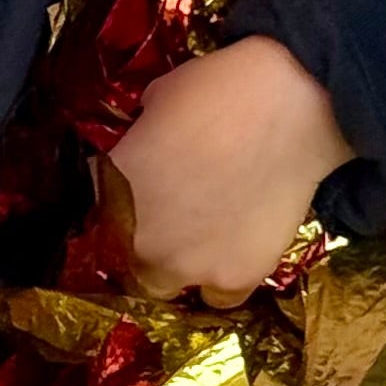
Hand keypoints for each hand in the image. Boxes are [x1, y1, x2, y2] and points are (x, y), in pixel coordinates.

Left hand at [106, 36, 355, 305]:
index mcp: (111, 190)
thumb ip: (141, 135)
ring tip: (200, 239)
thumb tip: (145, 138)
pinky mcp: (235, 278)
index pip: (96, 207)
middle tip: (168, 216)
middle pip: (126, 257)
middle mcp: (140, 238)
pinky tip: (232, 253)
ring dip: (176, 266)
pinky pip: (219, 297)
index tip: (135, 191)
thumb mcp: (156, 99)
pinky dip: (222, 280)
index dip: (116, 199)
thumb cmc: (219, 89)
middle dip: (141, 239)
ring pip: (165, 284)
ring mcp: (186, 265)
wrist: (290, 107)